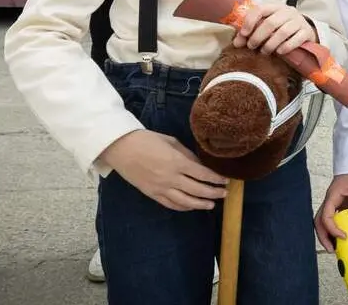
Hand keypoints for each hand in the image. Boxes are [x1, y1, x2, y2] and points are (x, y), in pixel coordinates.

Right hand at [99, 130, 228, 210]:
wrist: (121, 148)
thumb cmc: (146, 140)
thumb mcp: (171, 142)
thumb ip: (186, 154)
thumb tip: (199, 164)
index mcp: (177, 162)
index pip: (202, 174)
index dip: (216, 179)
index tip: (226, 180)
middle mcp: (171, 178)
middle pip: (197, 190)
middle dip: (213, 192)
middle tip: (224, 194)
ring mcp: (160, 188)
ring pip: (185, 201)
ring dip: (200, 204)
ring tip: (211, 204)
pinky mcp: (152, 194)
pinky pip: (170, 204)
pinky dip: (183, 207)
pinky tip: (191, 206)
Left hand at [233, 3, 317, 54]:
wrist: (305, 31)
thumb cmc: (281, 28)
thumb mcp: (267, 26)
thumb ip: (252, 32)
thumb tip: (236, 43)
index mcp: (275, 7)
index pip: (260, 10)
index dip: (250, 22)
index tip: (243, 34)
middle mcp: (288, 12)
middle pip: (270, 23)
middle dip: (258, 37)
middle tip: (252, 47)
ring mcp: (299, 21)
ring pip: (283, 32)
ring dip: (270, 44)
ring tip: (264, 52)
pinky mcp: (307, 32)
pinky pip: (296, 39)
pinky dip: (286, 47)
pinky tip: (279, 52)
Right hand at [314, 173, 347, 251]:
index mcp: (332, 196)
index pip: (326, 217)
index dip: (333, 229)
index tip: (343, 236)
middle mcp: (328, 201)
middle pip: (319, 222)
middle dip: (323, 237)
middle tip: (331, 249)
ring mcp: (331, 203)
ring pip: (322, 222)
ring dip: (326, 234)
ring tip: (334, 247)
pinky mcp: (336, 205)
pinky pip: (330, 219)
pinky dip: (332, 229)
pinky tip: (340, 236)